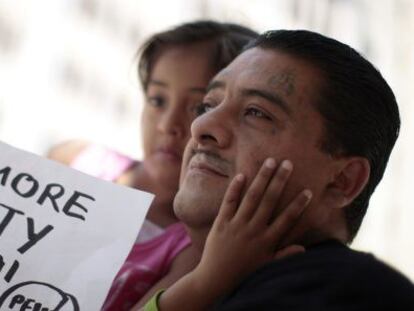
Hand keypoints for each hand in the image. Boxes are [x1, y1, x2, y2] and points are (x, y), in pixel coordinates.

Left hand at [192, 158, 311, 295]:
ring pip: (251, 197)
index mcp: (267, 240)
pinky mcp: (221, 223)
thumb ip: (285, 255)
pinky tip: (241, 175)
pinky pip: (229, 202)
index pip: (287, 218)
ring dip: (261, 178)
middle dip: (280, 180)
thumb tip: (303, 248)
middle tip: (287, 163)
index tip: (307, 191)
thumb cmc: (244, 273)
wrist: (216, 279)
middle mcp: (254, 229)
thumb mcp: (267, 266)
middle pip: (270, 200)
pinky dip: (235, 188)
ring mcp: (237, 224)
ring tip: (269, 162)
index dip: (298, 204)